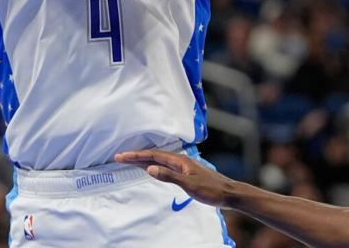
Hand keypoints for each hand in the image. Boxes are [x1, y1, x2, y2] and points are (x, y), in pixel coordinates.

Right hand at [115, 150, 235, 207]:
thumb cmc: (211, 189)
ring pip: (159, 161)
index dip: (136, 156)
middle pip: (154, 156)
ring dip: (144, 161)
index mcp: (180, 160)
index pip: (153, 155)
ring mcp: (183, 167)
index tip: (121, 156)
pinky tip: (152, 169)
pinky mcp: (186, 173)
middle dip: (136, 156)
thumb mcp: (189, 184)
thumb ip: (169, 176)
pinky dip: (154, 166)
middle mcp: (180, 161)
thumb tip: (149, 168)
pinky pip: (165, 167)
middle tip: (119, 157)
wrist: (229, 193)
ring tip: (130, 161)